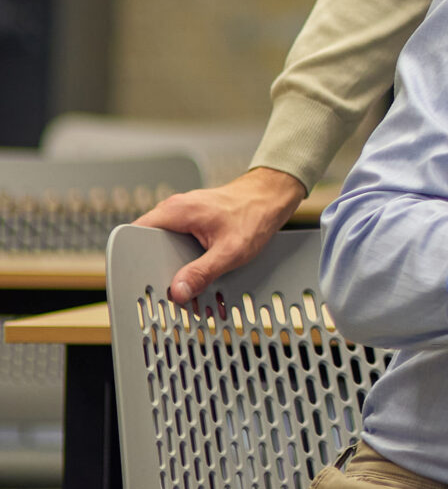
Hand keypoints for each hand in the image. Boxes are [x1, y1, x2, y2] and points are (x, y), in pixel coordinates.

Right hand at [138, 168, 307, 302]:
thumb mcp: (230, 250)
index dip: (131, 261)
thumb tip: (177, 291)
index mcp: (175, 212)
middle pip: (148, 247)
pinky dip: (186, 262)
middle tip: (164, 293)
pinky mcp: (194, 223)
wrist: (274, 195)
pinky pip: (180, 245)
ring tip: (183, 290)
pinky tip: (197, 279)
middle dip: (156, 272)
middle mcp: (175, 211)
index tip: (137, 281)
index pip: (134, 236)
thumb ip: (202, 272)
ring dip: (173, 269)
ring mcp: (184, 216)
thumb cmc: (256, 213)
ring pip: (165, 248)